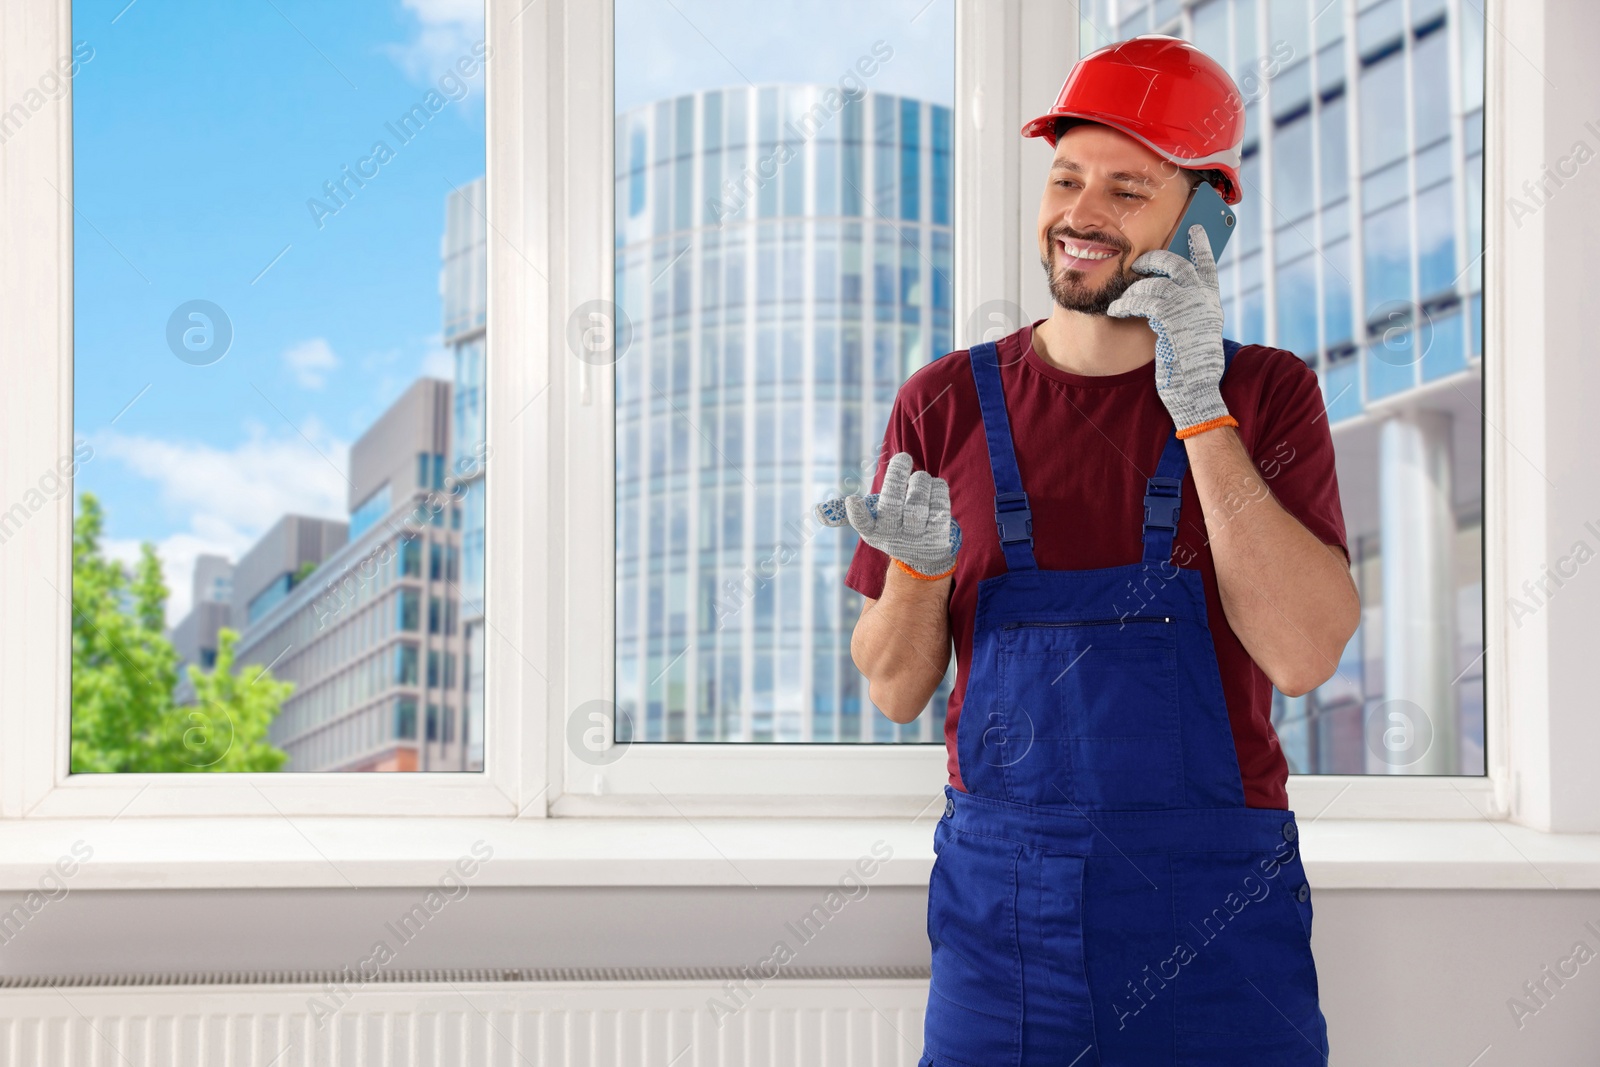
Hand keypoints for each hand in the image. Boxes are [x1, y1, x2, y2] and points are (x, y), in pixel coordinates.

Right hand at [814, 452, 960, 577]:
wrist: (925, 556)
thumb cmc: (893, 527)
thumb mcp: (871, 522)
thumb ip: (848, 513)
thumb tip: (817, 512)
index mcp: (873, 531)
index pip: (862, 523)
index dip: (856, 513)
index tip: (853, 500)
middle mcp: (893, 536)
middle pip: (893, 504)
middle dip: (897, 477)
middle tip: (902, 456)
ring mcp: (917, 537)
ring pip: (919, 500)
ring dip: (921, 481)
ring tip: (920, 479)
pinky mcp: (939, 533)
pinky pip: (939, 502)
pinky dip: (937, 488)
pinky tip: (934, 487)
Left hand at [1107, 222, 1233, 437]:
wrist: (1195, 392)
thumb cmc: (1190, 367)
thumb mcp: (1193, 332)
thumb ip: (1186, 310)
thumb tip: (1168, 291)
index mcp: (1211, 304)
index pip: (1208, 266)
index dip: (1202, 246)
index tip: (1196, 229)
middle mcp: (1204, 302)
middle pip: (1176, 265)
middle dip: (1153, 260)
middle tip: (1138, 265)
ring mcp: (1190, 310)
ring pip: (1154, 284)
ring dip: (1133, 290)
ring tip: (1121, 300)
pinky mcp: (1172, 321)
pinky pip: (1143, 301)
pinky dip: (1126, 303)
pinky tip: (1116, 309)